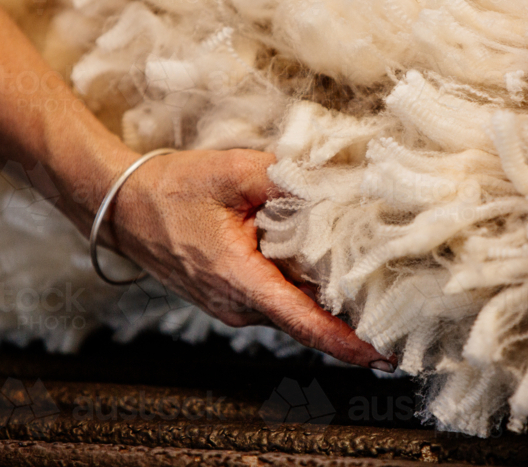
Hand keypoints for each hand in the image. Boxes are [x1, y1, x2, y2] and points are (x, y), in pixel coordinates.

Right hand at [107, 148, 394, 370]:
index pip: (303, 322)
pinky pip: (278, 300)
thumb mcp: (233, 173)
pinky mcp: (231, 297)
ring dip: (331, 307)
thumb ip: (286, 180)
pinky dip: (307, 293)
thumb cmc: (172, 190)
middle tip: (404, 317)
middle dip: (354, 323)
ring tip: (381, 296)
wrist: (123, 207)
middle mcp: (238, 305)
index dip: (347, 342)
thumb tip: (334, 186)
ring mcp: (233, 306)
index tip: (384, 354)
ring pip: (294, 310)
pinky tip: (334, 277)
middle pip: (307, 321)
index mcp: (239, 280)